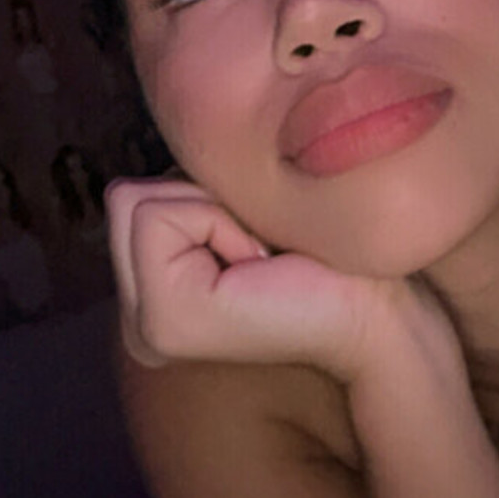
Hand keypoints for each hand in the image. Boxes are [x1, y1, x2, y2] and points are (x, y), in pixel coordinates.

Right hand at [105, 177, 461, 386]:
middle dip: (198, 199)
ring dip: (212, 210)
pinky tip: (258, 268)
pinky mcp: (165, 321)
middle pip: (124, 197)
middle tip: (256, 248)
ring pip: (135, 202)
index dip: (199, 195)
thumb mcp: (235, 214)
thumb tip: (142, 169)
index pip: (127, 197)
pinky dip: (218, 220)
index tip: (251, 239)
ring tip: (259, 260)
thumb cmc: (320, 253)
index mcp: (151, 301)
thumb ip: (183, 197)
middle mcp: (136, 324)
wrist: (374, 310)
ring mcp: (145, 328)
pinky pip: (160, 217)